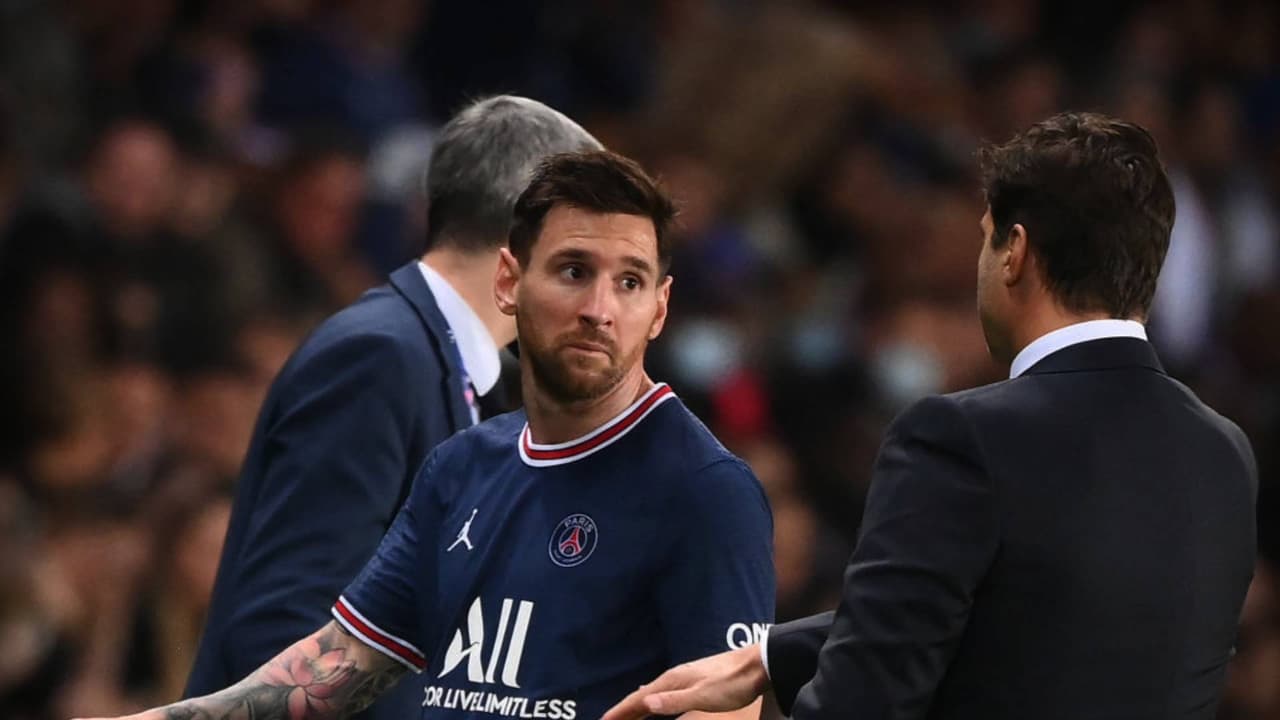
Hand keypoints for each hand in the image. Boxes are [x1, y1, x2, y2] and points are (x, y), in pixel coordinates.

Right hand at [602, 644, 769, 719]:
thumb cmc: (733, 682)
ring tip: (626, 713)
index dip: (621, 710)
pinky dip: (652, 699)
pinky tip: (655, 700)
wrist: (757, 665)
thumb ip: (675, 700)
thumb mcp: (704, 696)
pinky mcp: (695, 680)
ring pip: (653, 693)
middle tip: (609, 719)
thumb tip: (645, 702)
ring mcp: (685, 677)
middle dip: (625, 709)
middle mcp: (675, 677)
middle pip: (642, 696)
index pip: (639, 698)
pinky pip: (664, 692)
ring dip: (638, 705)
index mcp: (673, 681)